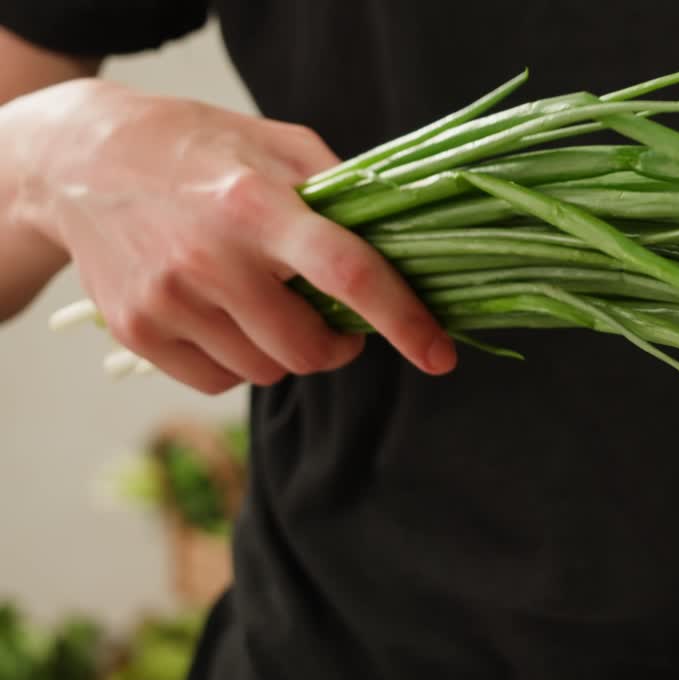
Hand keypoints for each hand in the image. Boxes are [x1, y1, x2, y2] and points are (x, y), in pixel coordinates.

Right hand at [2, 79, 454, 392]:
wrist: (83, 161)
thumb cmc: (199, 148)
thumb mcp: (278, 143)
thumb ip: (341, 193)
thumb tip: (403, 242)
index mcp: (258, 205)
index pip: (348, 275)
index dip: (403, 320)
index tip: (440, 355)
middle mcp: (211, 258)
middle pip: (307, 349)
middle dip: (337, 346)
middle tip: (336, 322)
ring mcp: (168, 300)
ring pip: (266, 372)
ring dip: (287, 352)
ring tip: (269, 304)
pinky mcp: (138, 332)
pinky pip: (218, 381)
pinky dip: (239, 362)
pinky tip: (228, 318)